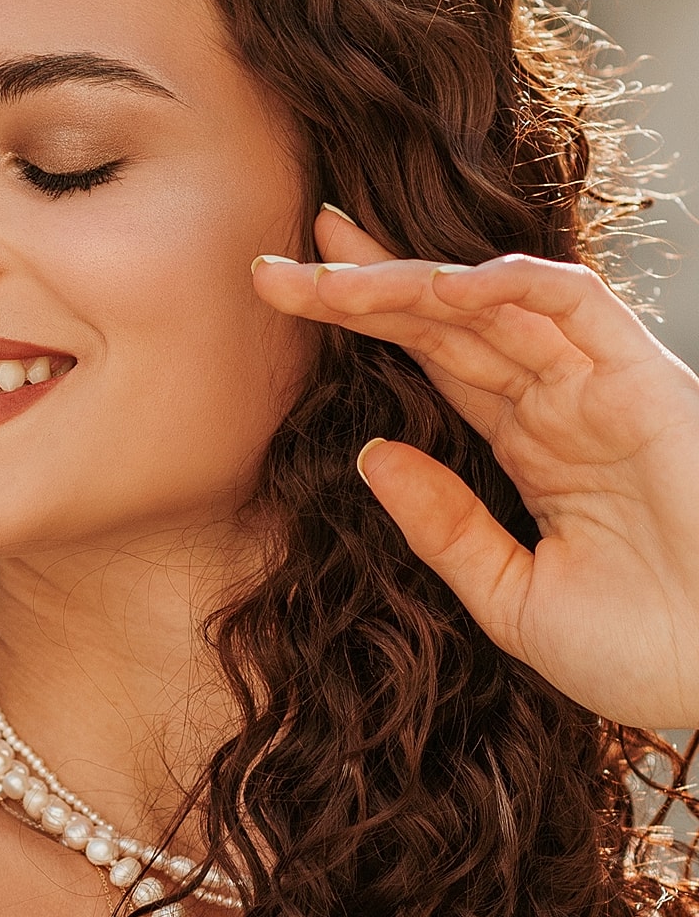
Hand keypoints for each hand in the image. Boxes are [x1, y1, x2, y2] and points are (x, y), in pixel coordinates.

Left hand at [252, 204, 698, 730]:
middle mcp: (557, 405)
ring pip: (488, 305)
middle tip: (271, 264)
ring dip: (404, 280)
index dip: (362, 323)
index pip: (430, 363)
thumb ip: (446, 528)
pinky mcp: (643, 382)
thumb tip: (370, 454)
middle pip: (442, 322)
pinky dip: (507, 285)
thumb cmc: (644, 652)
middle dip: (358, 285)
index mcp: (528, 449)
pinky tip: (436, 286)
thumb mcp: (513, 598)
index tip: (288, 295)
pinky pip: (572, 307)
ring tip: (321, 263)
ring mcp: (597, 388)